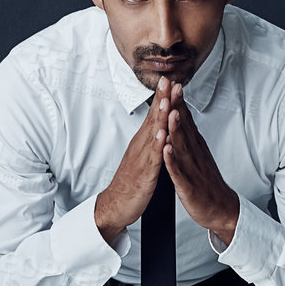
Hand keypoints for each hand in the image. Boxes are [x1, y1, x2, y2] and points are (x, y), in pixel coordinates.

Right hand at [94, 76, 171, 245]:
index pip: (153, 115)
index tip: (168, 80)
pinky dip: (157, 146)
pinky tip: (161, 136)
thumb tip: (157, 126)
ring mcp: (142, 160)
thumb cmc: (130, 183)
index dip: (161, 97)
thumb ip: (150, 141)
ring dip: (159, 118)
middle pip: (152, 119)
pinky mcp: (144, 174)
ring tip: (166, 101)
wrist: (116, 205)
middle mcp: (141, 147)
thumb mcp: (142, 157)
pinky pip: (151, 159)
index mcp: (143, 143)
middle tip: (166, 80)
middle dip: (160, 99)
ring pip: (152, 135)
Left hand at [162, 82, 239, 247]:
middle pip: (185, 128)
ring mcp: (192, 170)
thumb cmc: (206, 183)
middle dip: (177, 108)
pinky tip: (167, 151)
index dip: (179, 102)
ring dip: (177, 130)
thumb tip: (184, 118)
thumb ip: (190, 137)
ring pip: (183, 147)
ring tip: (171, 113)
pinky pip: (179, 173)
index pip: (186, 121)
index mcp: (196, 147)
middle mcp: (195, 155)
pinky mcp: (188, 187)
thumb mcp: (198, 155)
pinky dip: (172, 161)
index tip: (172, 84)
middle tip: (172, 88)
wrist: (220, 209)